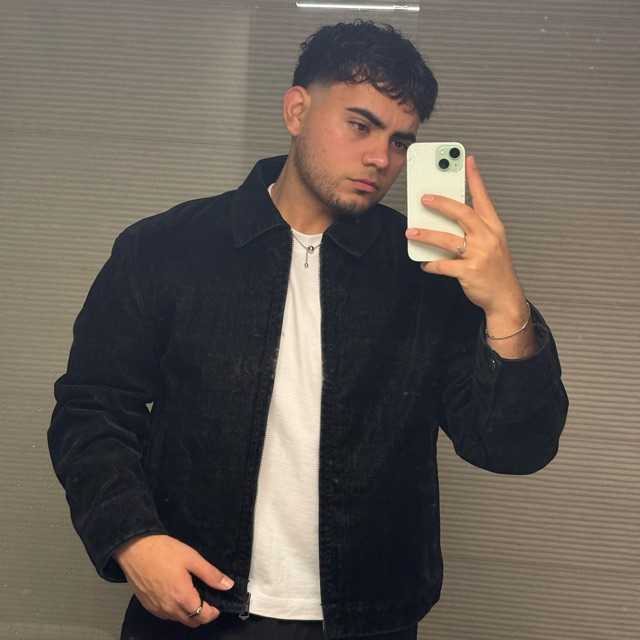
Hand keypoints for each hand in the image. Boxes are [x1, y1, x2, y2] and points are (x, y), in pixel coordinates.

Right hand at [113, 533, 233, 628]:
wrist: (134, 549)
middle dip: (203, 614)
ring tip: (192, 594)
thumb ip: (211, 574)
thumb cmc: (161, 551)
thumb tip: (227, 584)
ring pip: (178, 619)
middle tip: (207, 598)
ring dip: (188, 612)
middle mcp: (169, 608)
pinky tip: (176, 594)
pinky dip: (175, 610)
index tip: (218, 603)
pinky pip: (166, 615)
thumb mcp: (192, 558)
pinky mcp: (148, 605)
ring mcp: (157, 608)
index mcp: (182, 596)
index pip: (203, 616)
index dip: (214, 612)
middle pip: (192, 622)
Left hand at [405, 155, 526, 317]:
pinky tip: (424, 263)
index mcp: (493, 227)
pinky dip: (431, 264)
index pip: (483, 198)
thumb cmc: (495, 269)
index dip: (475, 179)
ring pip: (447, 239)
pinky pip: (444, 265)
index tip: (467, 160)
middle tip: (423, 198)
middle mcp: (488, 238)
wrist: (505, 297)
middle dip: (441, 204)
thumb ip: (473, 230)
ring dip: (426, 235)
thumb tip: (444, 220)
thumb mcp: (491, 244)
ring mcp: (480, 255)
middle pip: (462, 214)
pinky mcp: (470, 272)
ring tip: (410, 232)